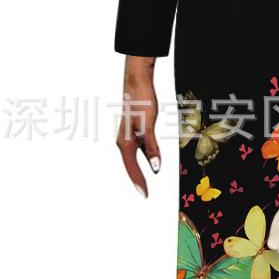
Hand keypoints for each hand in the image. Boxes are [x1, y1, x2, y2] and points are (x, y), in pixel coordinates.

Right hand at [116, 55, 160, 197]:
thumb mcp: (148, 127)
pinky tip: (151, 162)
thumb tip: (156, 169)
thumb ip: (151, 148)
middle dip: (137, 180)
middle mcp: (123, 141)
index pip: (132, 168)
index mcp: (125, 142)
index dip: (139, 182)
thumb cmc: (141, 103)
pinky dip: (144, 158)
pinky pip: (138, 150)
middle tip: (144, 195)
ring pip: (133, 159)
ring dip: (138, 171)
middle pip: (130, 166)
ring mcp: (127, 136)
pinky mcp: (134, 131)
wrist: (137, 83)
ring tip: (144, 185)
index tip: (144, 195)